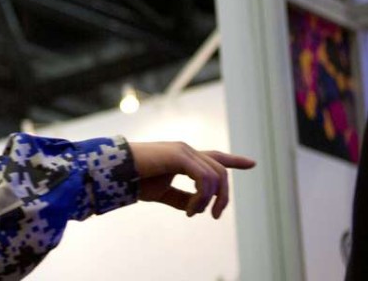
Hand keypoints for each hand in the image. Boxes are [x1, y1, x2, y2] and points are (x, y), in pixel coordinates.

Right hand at [128, 142, 254, 218]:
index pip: (214, 156)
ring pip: (215, 177)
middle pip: (220, 172)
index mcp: (183, 157)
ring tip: (193, 213)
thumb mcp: (162, 193)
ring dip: (209, 201)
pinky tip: (191, 210)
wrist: (115, 171)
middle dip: (224, 196)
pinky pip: (204, 179)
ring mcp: (184, 150)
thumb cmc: (134, 180)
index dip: (234, 160)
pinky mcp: (179, 155)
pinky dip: (201, 198)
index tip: (252, 163)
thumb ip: (181, 198)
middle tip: (214, 216)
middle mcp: (186, 150)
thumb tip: (198, 208)